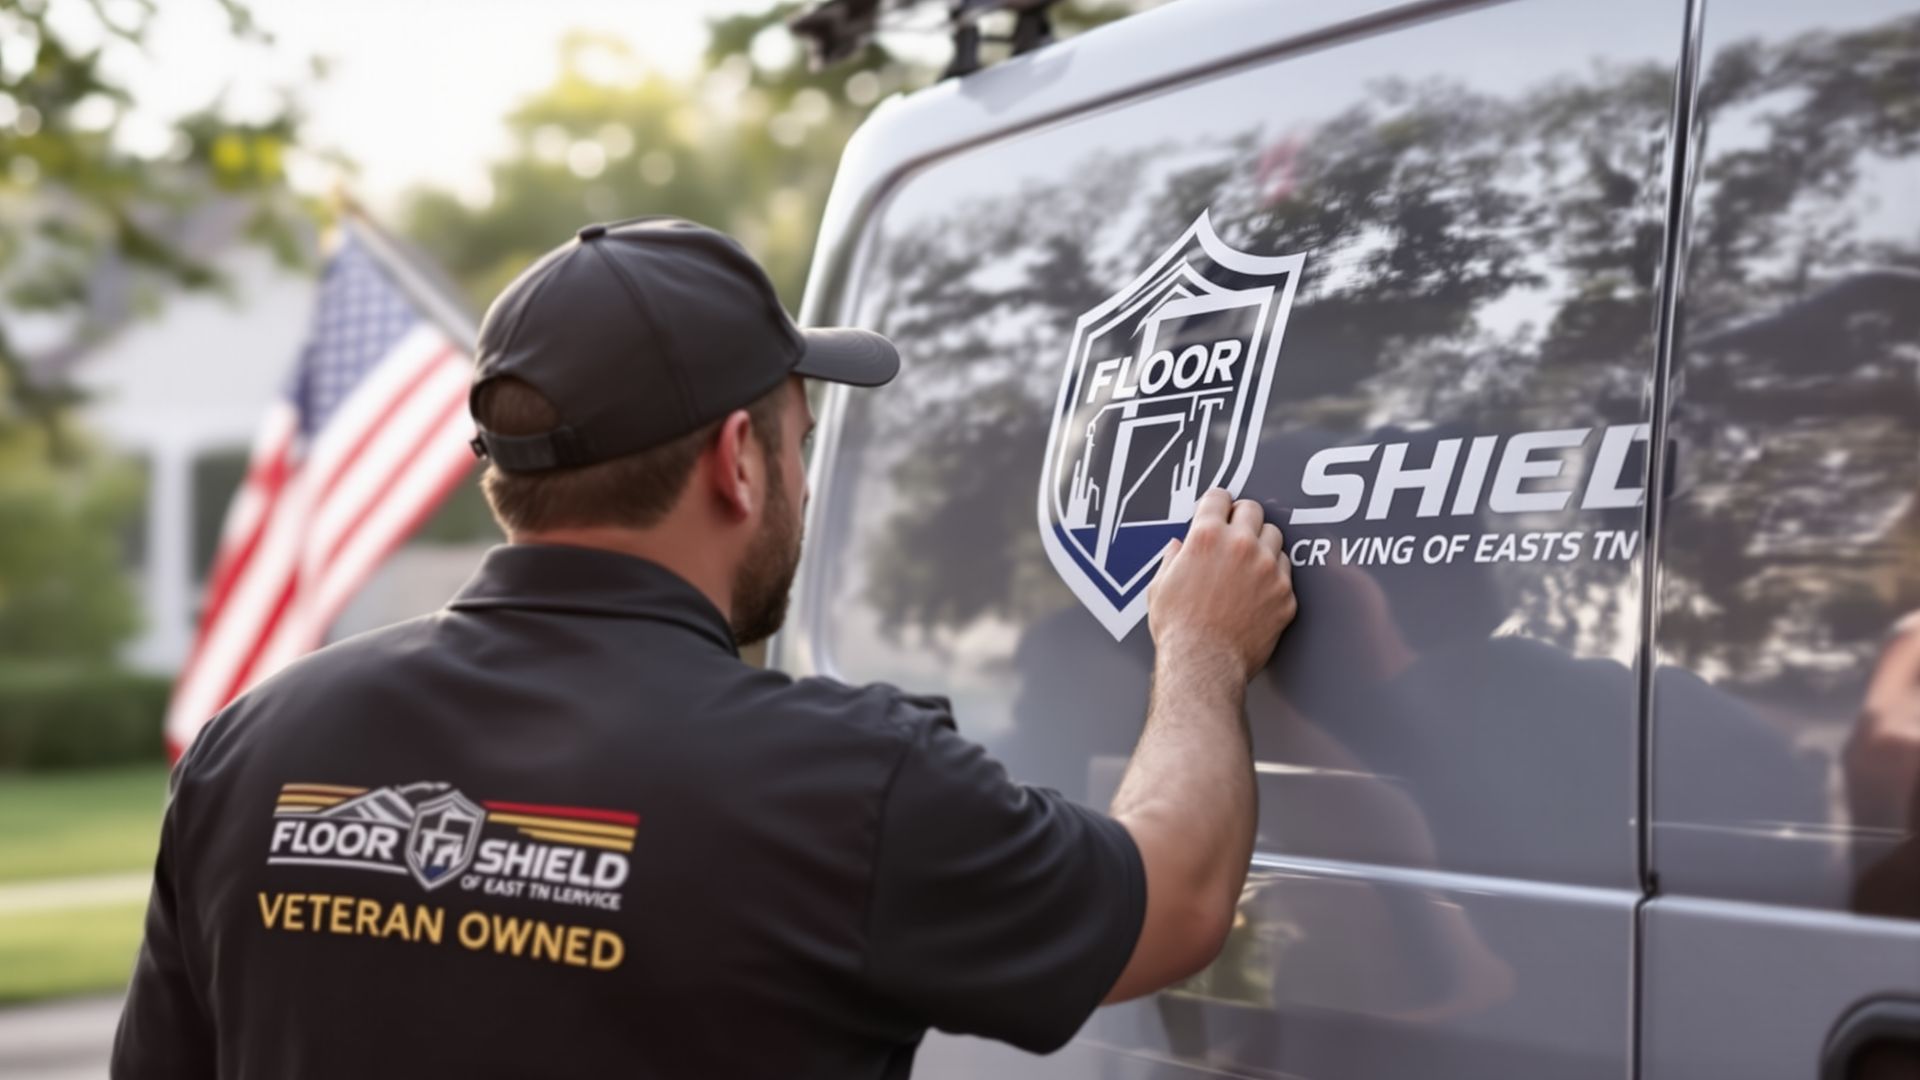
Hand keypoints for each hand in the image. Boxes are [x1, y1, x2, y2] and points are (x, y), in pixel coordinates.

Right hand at [1146, 487, 1296, 681]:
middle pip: (1253, 509)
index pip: (1219, 497)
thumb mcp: (1160, 587)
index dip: (1216, 503)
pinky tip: (1259, 590)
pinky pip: (1287, 572)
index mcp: (1206, 537)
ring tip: (1249, 562)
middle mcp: (1240, 546)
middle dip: (1242, 518)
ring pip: (1275, 537)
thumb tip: (1178, 549)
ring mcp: (1268, 569)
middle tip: (1235, 533)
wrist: (1203, 665)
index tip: (1218, 510)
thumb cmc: (1178, 630)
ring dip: (1262, 544)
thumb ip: (1172, 560)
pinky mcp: (1285, 594)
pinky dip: (1274, 576)